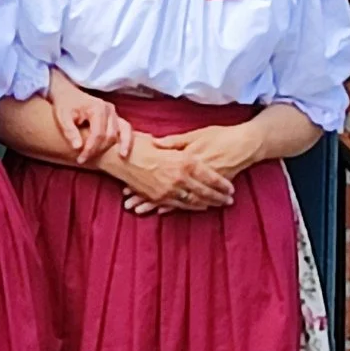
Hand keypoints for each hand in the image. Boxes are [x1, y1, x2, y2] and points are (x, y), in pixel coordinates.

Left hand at [49, 75, 131, 166]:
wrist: (67, 93)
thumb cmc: (64, 105)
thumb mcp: (62, 117)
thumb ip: (69, 131)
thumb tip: (78, 147)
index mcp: (97, 108)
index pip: (98, 134)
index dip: (90, 149)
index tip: (80, 159)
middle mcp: (109, 109)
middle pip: (109, 135)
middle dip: (99, 150)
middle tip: (84, 159)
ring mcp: (114, 112)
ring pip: (121, 132)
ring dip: (116, 146)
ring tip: (118, 157)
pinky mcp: (115, 116)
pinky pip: (125, 128)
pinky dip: (126, 139)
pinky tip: (124, 152)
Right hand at [110, 134, 234, 213]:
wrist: (118, 155)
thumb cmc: (141, 144)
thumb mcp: (167, 142)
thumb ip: (184, 150)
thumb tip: (195, 156)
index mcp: (185, 161)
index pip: (211, 177)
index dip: (222, 185)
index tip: (231, 189)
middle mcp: (180, 177)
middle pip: (206, 192)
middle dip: (219, 198)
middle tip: (229, 201)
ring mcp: (169, 189)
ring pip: (194, 200)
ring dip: (207, 204)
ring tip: (218, 205)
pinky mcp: (158, 197)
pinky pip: (178, 205)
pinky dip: (191, 207)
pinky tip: (198, 207)